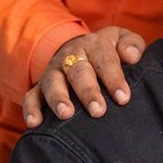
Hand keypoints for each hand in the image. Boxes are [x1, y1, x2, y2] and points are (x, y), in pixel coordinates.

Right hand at [23, 28, 146, 125]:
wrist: (79, 48)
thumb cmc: (108, 51)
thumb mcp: (122, 40)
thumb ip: (132, 44)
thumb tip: (131, 56)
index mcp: (94, 46)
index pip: (105, 61)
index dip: (113, 79)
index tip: (123, 98)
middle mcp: (71, 56)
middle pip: (78, 72)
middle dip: (87, 92)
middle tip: (98, 111)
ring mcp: (53, 71)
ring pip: (53, 83)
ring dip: (58, 98)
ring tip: (66, 114)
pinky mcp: (39, 86)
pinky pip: (31, 96)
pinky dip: (30, 109)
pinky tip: (34, 123)